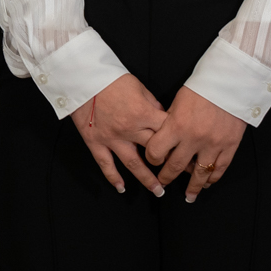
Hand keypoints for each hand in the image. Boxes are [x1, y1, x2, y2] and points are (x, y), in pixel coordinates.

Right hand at [71, 75, 169, 196]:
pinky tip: (122, 188)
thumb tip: (163, 118)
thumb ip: (152, 105)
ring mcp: (112, 138)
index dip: (178, 140)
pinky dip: (113, 178)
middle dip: (169, 163)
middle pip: (154, 151)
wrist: (83, 79)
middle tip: (181, 174)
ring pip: (133, 163)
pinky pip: (105, 164)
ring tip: (158, 191)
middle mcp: (129, 129)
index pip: (166, 131)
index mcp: (142, 113)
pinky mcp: (95, 142)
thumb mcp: (139, 87)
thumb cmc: (112, 79)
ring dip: (147, 179)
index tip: (186, 150)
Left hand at [144, 87, 247, 201]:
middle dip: (167, 177)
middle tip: (163, 183)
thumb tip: (162, 138)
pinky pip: (220, 169)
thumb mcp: (178, 102)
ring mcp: (213, 144)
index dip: (151, 158)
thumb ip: (170, 122)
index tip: (152, 160)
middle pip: (175, 167)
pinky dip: (213, 178)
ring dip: (192, 187)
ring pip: (199, 174)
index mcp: (177, 125)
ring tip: (189, 195)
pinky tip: (208, 183)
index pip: (156, 151)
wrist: (231, 82)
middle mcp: (193, 138)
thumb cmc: (202, 88)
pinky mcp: (229, 146)